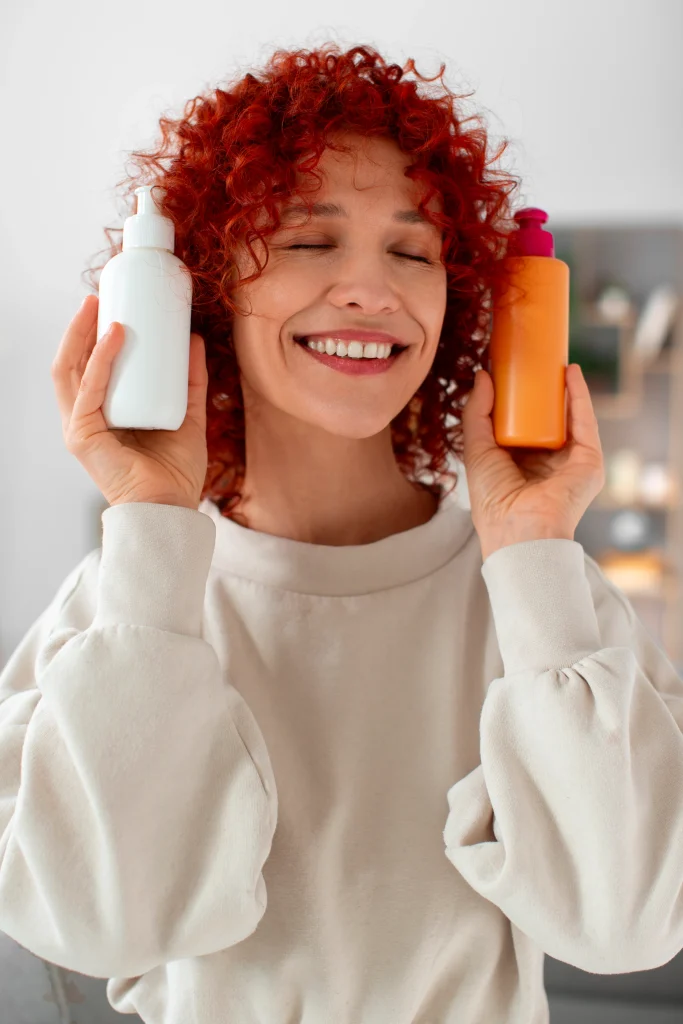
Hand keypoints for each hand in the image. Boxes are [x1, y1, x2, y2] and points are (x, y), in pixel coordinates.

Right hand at [52, 294, 208, 509]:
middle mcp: (85, 419)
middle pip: (72, 363)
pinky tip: (114, 336)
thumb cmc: (175, 471)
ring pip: (70, 370)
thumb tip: (194, 338)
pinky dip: (101, 360)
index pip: (88, 366)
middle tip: (100, 295)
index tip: (111, 305)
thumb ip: (191, 380)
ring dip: (81, 334)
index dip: (93, 335)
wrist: (172, 508)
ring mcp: (80, 427)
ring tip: (99, 306)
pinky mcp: (83, 436)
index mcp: (103, 415)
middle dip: (81, 326)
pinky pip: (89, 389)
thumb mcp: (189, 414)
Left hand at [461, 364, 605, 560]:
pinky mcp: (589, 461)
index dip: (517, 400)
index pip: (522, 425)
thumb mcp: (477, 449)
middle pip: (549, 419)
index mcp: (521, 464)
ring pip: (569, 417)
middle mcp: (547, 462)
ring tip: (551, 358)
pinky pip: (586, 422)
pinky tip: (569, 372)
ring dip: (563, 388)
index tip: (509, 371)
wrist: (519, 529)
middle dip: (542, 390)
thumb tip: (483, 375)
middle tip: (532, 360)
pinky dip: (579, 395)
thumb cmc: (493, 500)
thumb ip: (476, 413)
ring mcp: (570, 461)